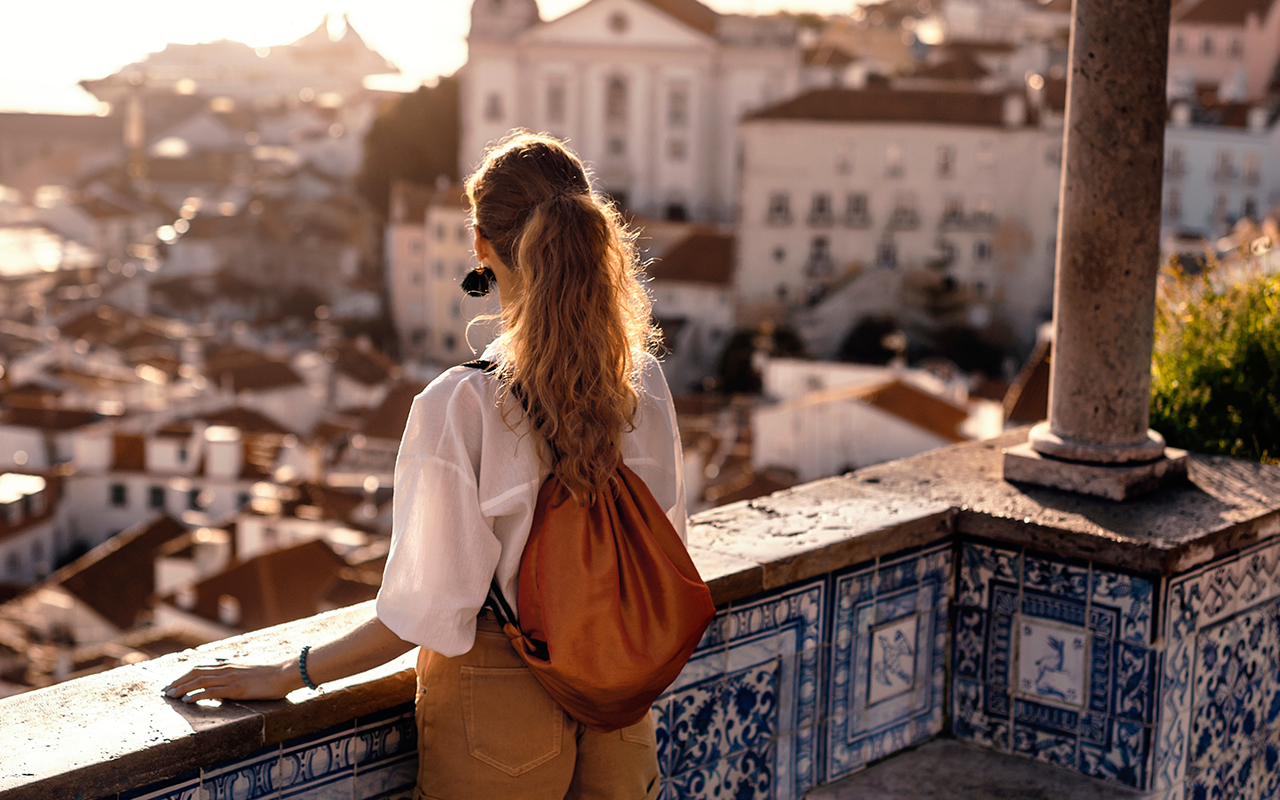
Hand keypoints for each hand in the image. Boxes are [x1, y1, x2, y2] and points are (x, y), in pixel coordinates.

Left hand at [163, 660, 298, 702]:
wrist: (285, 673)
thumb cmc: (271, 675)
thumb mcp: (249, 673)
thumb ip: (235, 676)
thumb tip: (225, 685)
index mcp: (229, 665)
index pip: (200, 668)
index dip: (184, 675)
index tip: (173, 683)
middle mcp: (227, 669)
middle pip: (195, 672)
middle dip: (178, 681)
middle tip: (165, 691)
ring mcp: (231, 678)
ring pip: (200, 681)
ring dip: (183, 688)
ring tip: (171, 696)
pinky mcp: (236, 688)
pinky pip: (212, 691)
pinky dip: (196, 695)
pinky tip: (187, 701)